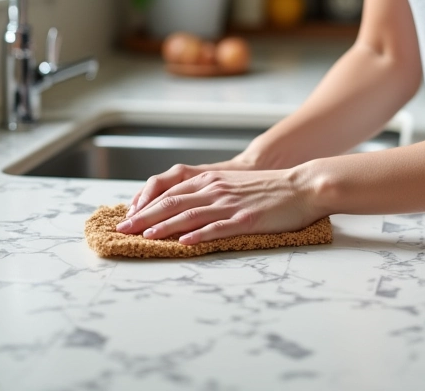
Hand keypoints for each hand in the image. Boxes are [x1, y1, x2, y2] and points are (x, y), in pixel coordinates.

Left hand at [116, 166, 318, 244]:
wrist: (301, 186)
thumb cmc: (267, 189)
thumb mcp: (232, 184)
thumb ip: (207, 192)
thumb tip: (181, 211)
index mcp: (210, 179)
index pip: (170, 193)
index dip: (145, 206)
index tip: (127, 218)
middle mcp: (215, 189)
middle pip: (172, 203)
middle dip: (144, 217)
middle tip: (123, 230)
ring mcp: (230, 204)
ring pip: (189, 215)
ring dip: (163, 227)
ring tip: (144, 237)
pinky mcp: (246, 220)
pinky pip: (218, 228)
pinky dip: (198, 236)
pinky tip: (184, 243)